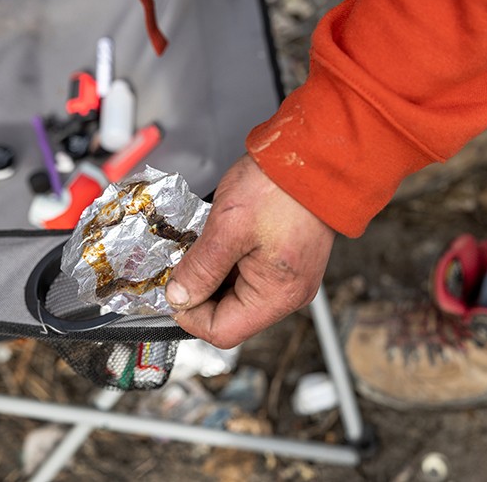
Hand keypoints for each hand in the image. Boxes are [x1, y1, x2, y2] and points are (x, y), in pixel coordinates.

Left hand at [165, 154, 334, 348]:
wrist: (316, 155)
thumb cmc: (281, 185)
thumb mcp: (227, 226)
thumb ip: (200, 268)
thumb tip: (179, 297)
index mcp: (278, 294)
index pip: (222, 331)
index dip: (189, 314)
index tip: (170, 290)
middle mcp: (289, 294)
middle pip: (230, 315)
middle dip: (200, 292)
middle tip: (179, 264)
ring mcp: (290, 278)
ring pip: (237, 295)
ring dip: (212, 275)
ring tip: (200, 246)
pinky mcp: (287, 262)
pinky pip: (250, 275)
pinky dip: (228, 262)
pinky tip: (218, 240)